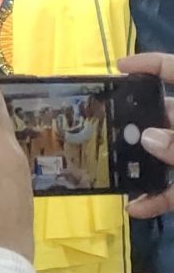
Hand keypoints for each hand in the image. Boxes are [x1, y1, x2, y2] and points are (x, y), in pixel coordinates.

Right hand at [117, 54, 173, 219]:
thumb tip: (147, 138)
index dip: (150, 65)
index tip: (119, 70)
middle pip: (166, 116)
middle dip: (136, 123)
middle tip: (105, 130)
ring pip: (167, 154)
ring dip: (141, 165)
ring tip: (112, 169)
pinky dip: (158, 197)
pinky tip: (135, 208)